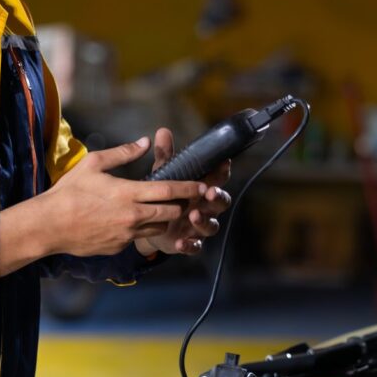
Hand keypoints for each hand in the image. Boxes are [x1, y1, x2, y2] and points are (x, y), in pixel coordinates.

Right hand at [30, 137, 205, 258]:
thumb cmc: (69, 191)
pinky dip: (142, 230)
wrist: (49, 225)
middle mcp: (132, 216)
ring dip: (164, 220)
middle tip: (184, 198)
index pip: (168, 190)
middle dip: (181, 205)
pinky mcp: (119, 246)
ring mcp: (126, 234)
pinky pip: (139, 238)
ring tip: (160, 209)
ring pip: (159, 228)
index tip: (203, 185)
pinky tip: (132, 221)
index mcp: (128, 193)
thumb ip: (123, 153)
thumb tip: (145, 141)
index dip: (189, 188)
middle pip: (171, 213)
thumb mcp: (93, 164)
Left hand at [134, 127, 231, 256]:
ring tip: (194, 215)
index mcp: (202, 188)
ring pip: (211, 225)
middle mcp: (206, 207)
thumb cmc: (166, 196)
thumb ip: (166, 156)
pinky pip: (195, 246)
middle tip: (209, 192)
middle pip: (221, 202)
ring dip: (204, 220)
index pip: (218, 178)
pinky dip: (190, 245)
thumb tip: (163, 131)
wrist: (153, 225)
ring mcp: (199, 226)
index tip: (223, 163)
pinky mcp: (190, 242)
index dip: (222, 171)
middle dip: (218, 197)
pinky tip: (181, 242)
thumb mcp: (164, 175)